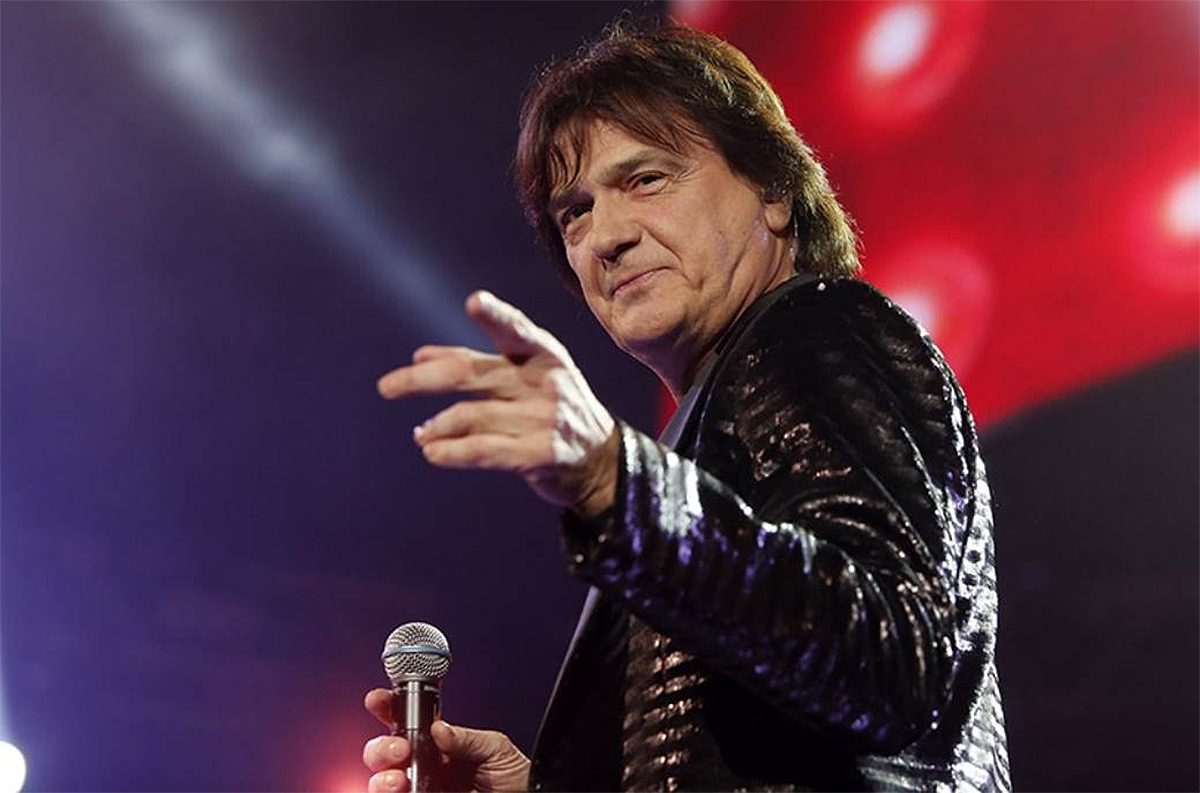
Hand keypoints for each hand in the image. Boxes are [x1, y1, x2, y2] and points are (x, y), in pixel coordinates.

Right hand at [362, 688, 529, 792]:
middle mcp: (424, 765)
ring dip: (382, 777)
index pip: (405, 719)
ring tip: (399, 780)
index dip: (387, 706)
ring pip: (381, 781)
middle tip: (400, 749)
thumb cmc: (513, 777)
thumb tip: (439, 728)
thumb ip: (467, 738)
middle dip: (381, 747)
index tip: (378, 699)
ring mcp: (422, 788)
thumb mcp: (495, 748)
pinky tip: (406, 791)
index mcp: (439, 742)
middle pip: (383, 751)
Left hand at [378, 290, 617, 516]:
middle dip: (420, 380)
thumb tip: (419, 356)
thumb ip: (476, 364)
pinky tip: (432, 452)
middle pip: (469, 373)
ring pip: (469, 415)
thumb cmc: (550, 408)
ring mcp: (545, 418)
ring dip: (435, 426)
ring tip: (421, 435)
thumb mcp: (524, 376)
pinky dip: (450, 451)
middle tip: (386, 388)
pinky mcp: (541, 454)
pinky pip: (483, 450)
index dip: (495, 315)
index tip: (474, 302)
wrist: (601, 459)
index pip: (514, 329)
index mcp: (543, 353)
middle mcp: (545, 381)